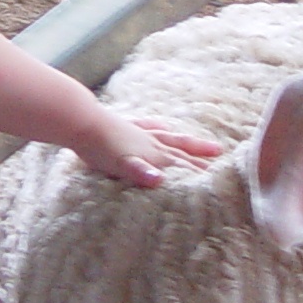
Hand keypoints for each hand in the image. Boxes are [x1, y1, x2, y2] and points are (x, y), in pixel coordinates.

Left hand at [81, 116, 224, 188]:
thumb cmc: (100, 148)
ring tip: (203, 143)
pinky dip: (160, 127)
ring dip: (188, 143)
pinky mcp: (128, 125)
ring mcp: (141, 132)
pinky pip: (150, 126)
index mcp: (153, 154)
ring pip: (171, 138)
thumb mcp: (121, 165)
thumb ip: (141, 173)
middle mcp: (152, 142)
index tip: (219, 177)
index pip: (182, 165)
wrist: (82, 122)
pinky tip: (164, 127)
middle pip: (181, 151)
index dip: (199, 171)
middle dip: (200, 157)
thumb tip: (160, 181)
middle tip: (220, 160)